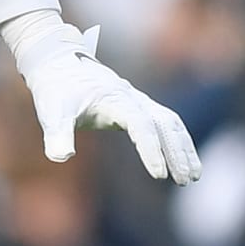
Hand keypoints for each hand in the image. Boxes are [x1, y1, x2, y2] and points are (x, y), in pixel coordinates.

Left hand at [15, 23, 200, 185]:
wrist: (58, 64)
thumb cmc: (56, 90)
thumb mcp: (52, 112)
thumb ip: (57, 134)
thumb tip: (61, 157)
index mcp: (114, 98)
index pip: (140, 124)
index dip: (150, 148)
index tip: (158, 174)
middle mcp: (132, 98)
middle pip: (164, 123)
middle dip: (177, 152)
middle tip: (185, 180)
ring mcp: (138, 101)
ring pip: (170, 123)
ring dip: (183, 148)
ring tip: (192, 177)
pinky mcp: (138, 107)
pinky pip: (165, 123)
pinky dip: (177, 141)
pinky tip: (183, 162)